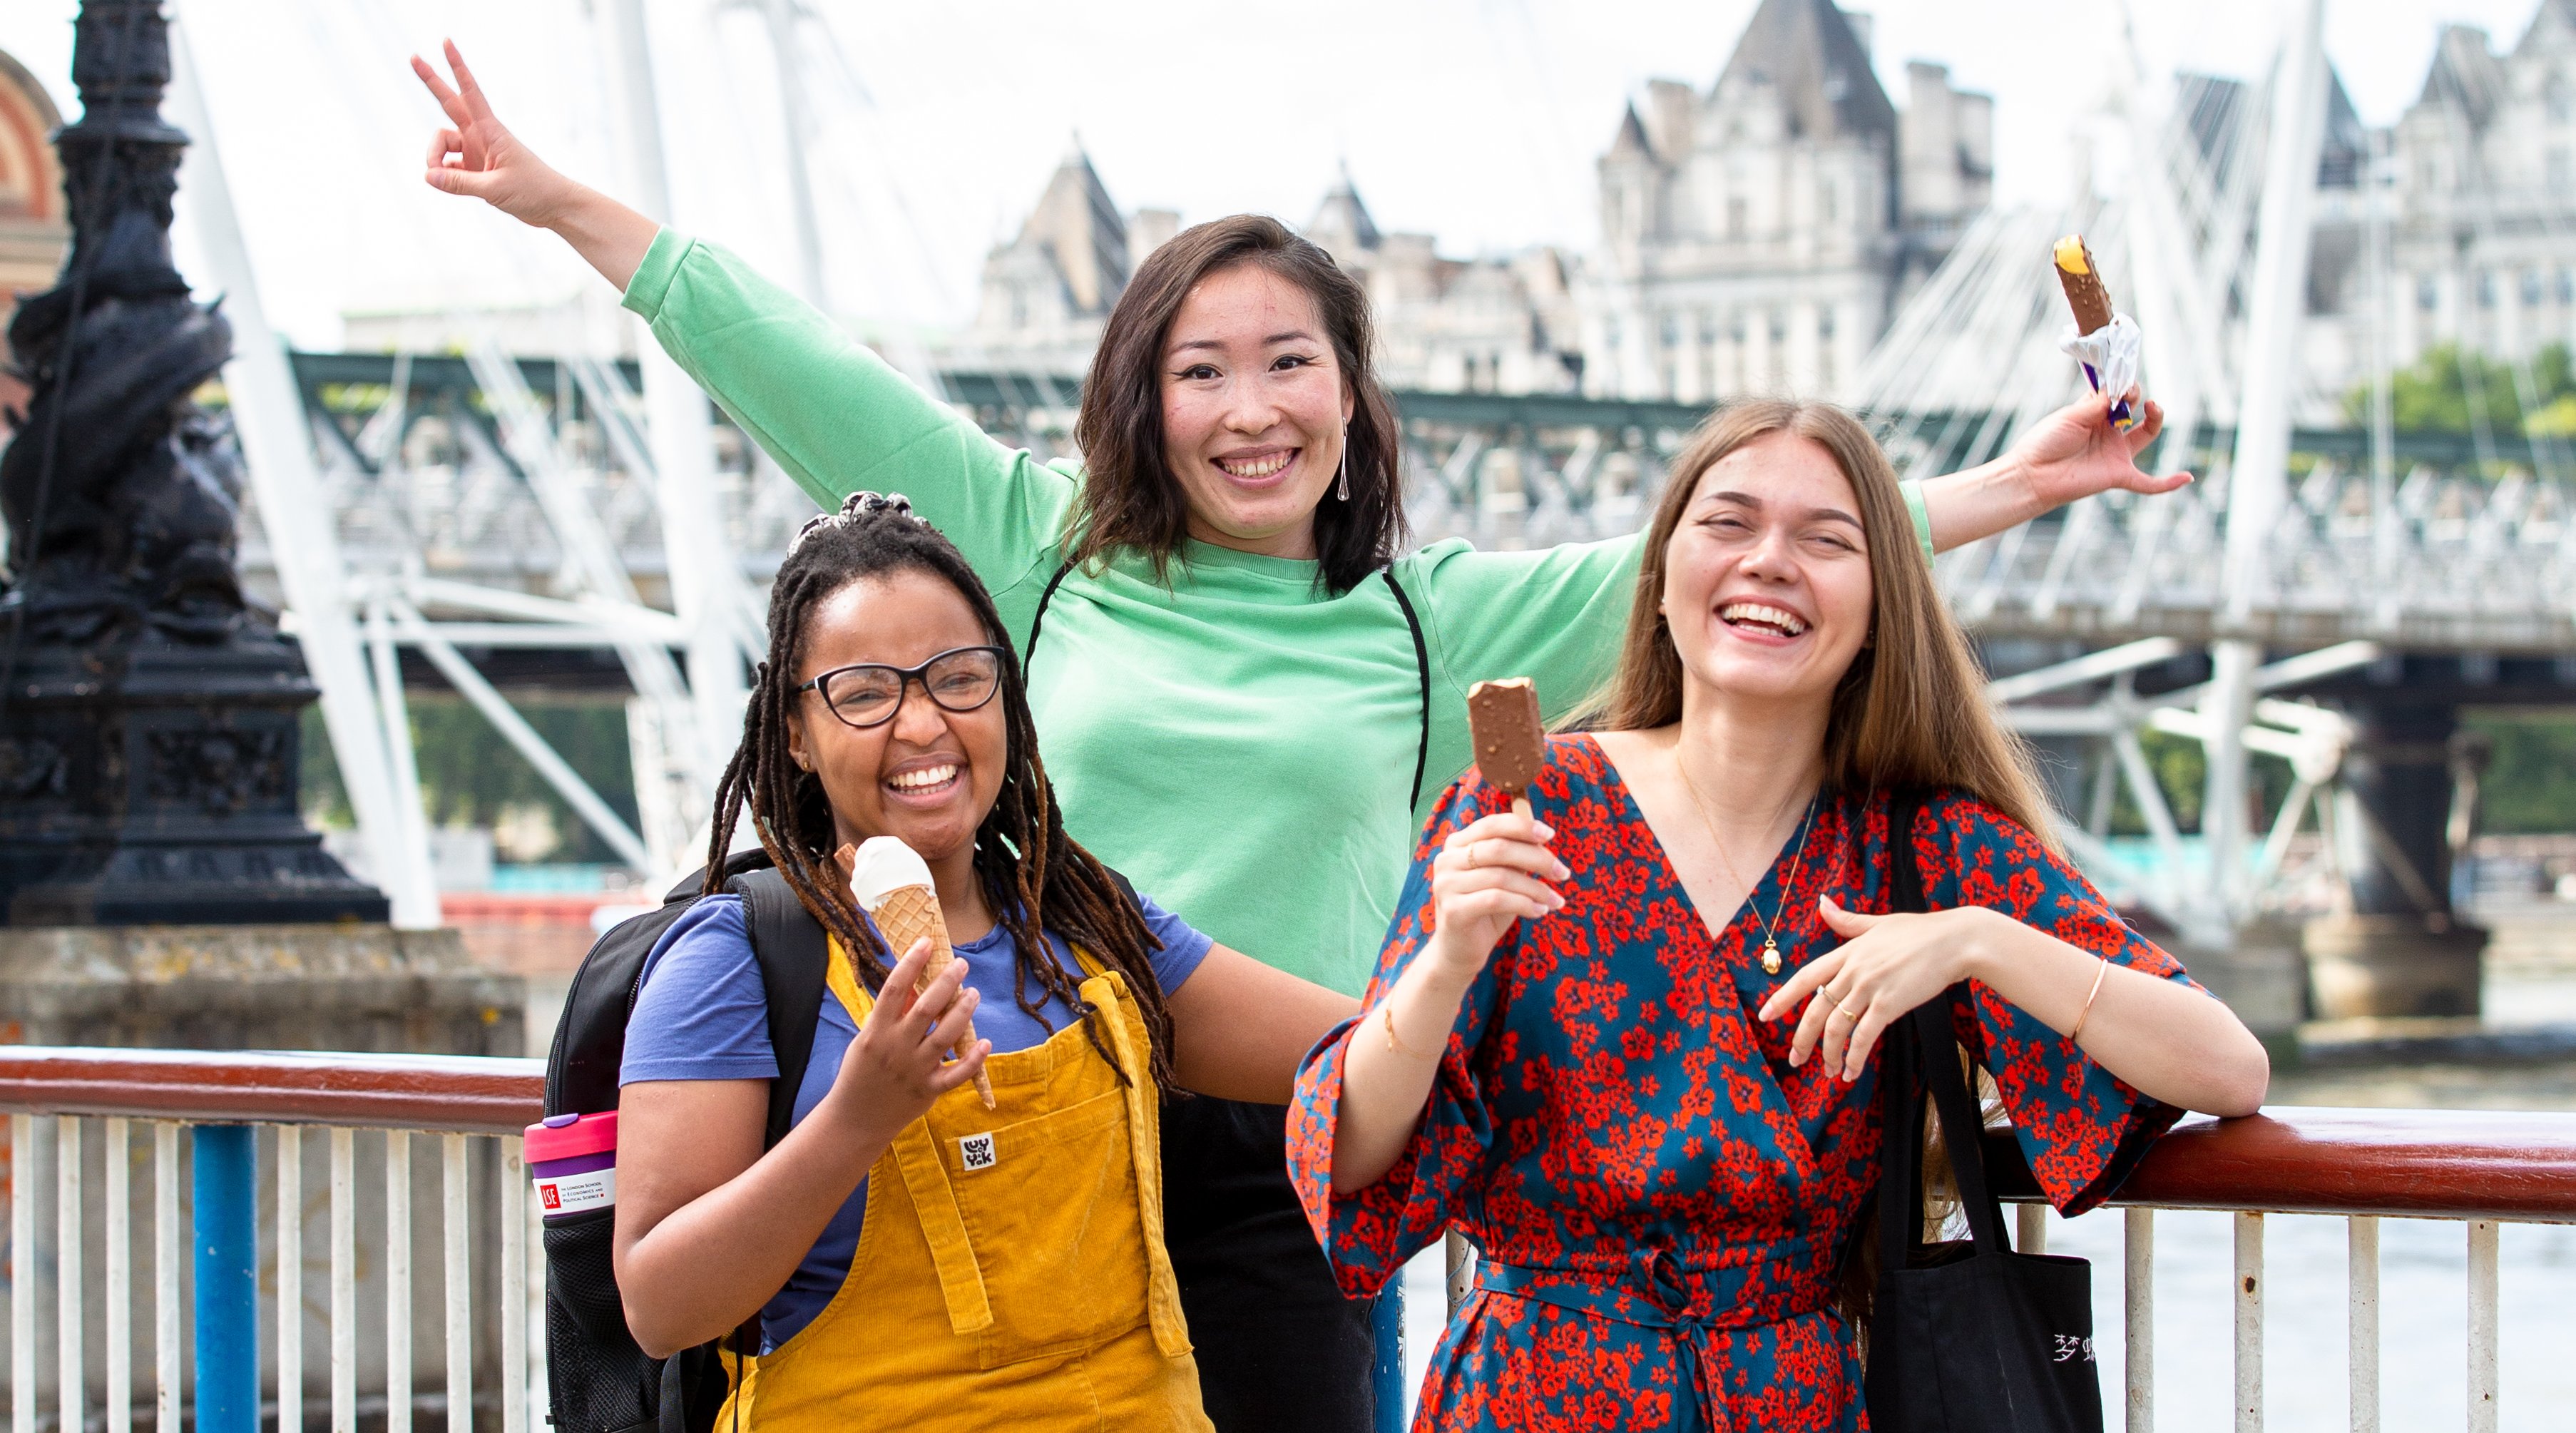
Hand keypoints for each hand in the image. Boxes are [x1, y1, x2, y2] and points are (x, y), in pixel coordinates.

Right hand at [412, 41, 581, 227]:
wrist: (553, 206)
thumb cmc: (533, 191)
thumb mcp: (495, 188)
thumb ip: (459, 183)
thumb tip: (427, 175)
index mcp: (491, 131)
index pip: (469, 92)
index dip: (457, 67)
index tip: (446, 42)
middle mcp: (481, 136)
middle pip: (449, 103)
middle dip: (432, 81)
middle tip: (413, 57)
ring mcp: (477, 151)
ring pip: (442, 144)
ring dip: (434, 159)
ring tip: (438, 179)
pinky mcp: (475, 169)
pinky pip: (448, 167)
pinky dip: (444, 176)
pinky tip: (448, 186)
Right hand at [828, 938, 989, 1139]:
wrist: (854, 1119)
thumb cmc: (862, 1073)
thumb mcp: (867, 1039)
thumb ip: (891, 1015)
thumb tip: (916, 983)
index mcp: (875, 1031)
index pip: (895, 989)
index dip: (912, 963)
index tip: (927, 943)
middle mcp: (895, 1048)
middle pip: (926, 1008)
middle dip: (946, 982)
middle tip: (961, 964)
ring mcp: (913, 1070)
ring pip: (945, 1036)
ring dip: (963, 1012)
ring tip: (973, 993)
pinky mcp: (928, 1091)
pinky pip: (956, 1074)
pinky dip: (973, 1059)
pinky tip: (985, 1043)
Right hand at [1421, 810, 1565, 984]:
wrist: (1460, 949)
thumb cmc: (1487, 908)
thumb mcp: (1503, 877)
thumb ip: (1515, 856)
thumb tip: (1543, 838)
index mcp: (1457, 844)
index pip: (1492, 824)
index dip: (1523, 827)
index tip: (1550, 835)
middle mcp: (1446, 860)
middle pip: (1500, 848)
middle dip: (1538, 859)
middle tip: (1563, 874)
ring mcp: (1446, 885)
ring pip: (1502, 876)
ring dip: (1536, 888)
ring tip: (1555, 900)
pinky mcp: (1453, 910)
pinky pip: (1497, 899)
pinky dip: (1525, 904)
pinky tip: (1540, 911)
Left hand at [1756, 898, 1993, 1080]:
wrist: (1955, 942)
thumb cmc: (1920, 932)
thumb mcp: (1878, 922)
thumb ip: (1847, 921)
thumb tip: (1821, 902)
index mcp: (1847, 951)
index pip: (1805, 977)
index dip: (1782, 997)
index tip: (1765, 1015)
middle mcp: (1853, 970)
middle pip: (1816, 1009)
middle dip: (1802, 1038)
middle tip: (1795, 1060)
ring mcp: (1870, 987)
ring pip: (1837, 1027)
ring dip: (1829, 1053)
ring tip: (1829, 1071)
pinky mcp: (1890, 1004)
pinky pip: (1864, 1037)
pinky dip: (1854, 1057)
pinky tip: (1851, 1072)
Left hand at [2002, 389, 2190, 510]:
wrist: (2032, 474)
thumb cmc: (2045, 442)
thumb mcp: (2071, 416)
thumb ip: (2097, 404)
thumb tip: (2120, 390)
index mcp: (2094, 413)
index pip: (2116, 393)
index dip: (2121, 384)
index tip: (2118, 381)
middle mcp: (2108, 431)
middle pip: (2135, 409)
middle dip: (2136, 395)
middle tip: (2129, 394)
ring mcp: (2115, 452)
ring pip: (2147, 433)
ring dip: (2155, 417)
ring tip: (2153, 407)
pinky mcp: (2118, 474)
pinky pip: (2148, 483)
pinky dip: (2167, 483)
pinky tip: (2187, 478)